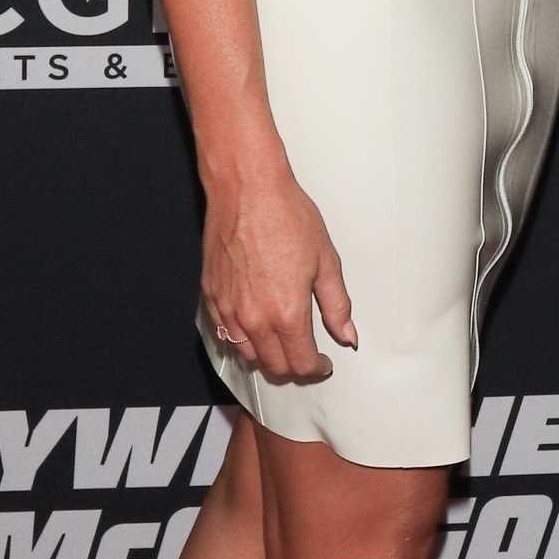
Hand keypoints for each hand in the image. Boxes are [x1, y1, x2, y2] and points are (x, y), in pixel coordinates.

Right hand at [203, 169, 356, 383]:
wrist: (247, 189)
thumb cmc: (288, 218)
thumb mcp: (326, 261)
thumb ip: (337, 306)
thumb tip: (348, 337)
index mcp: (288, 314)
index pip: (302, 364)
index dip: (317, 369)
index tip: (324, 362)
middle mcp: (255, 319)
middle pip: (274, 366)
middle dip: (294, 367)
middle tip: (306, 354)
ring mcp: (228, 309)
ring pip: (247, 355)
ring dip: (266, 356)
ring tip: (281, 341)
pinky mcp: (211, 295)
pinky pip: (224, 333)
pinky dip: (241, 338)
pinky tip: (254, 326)